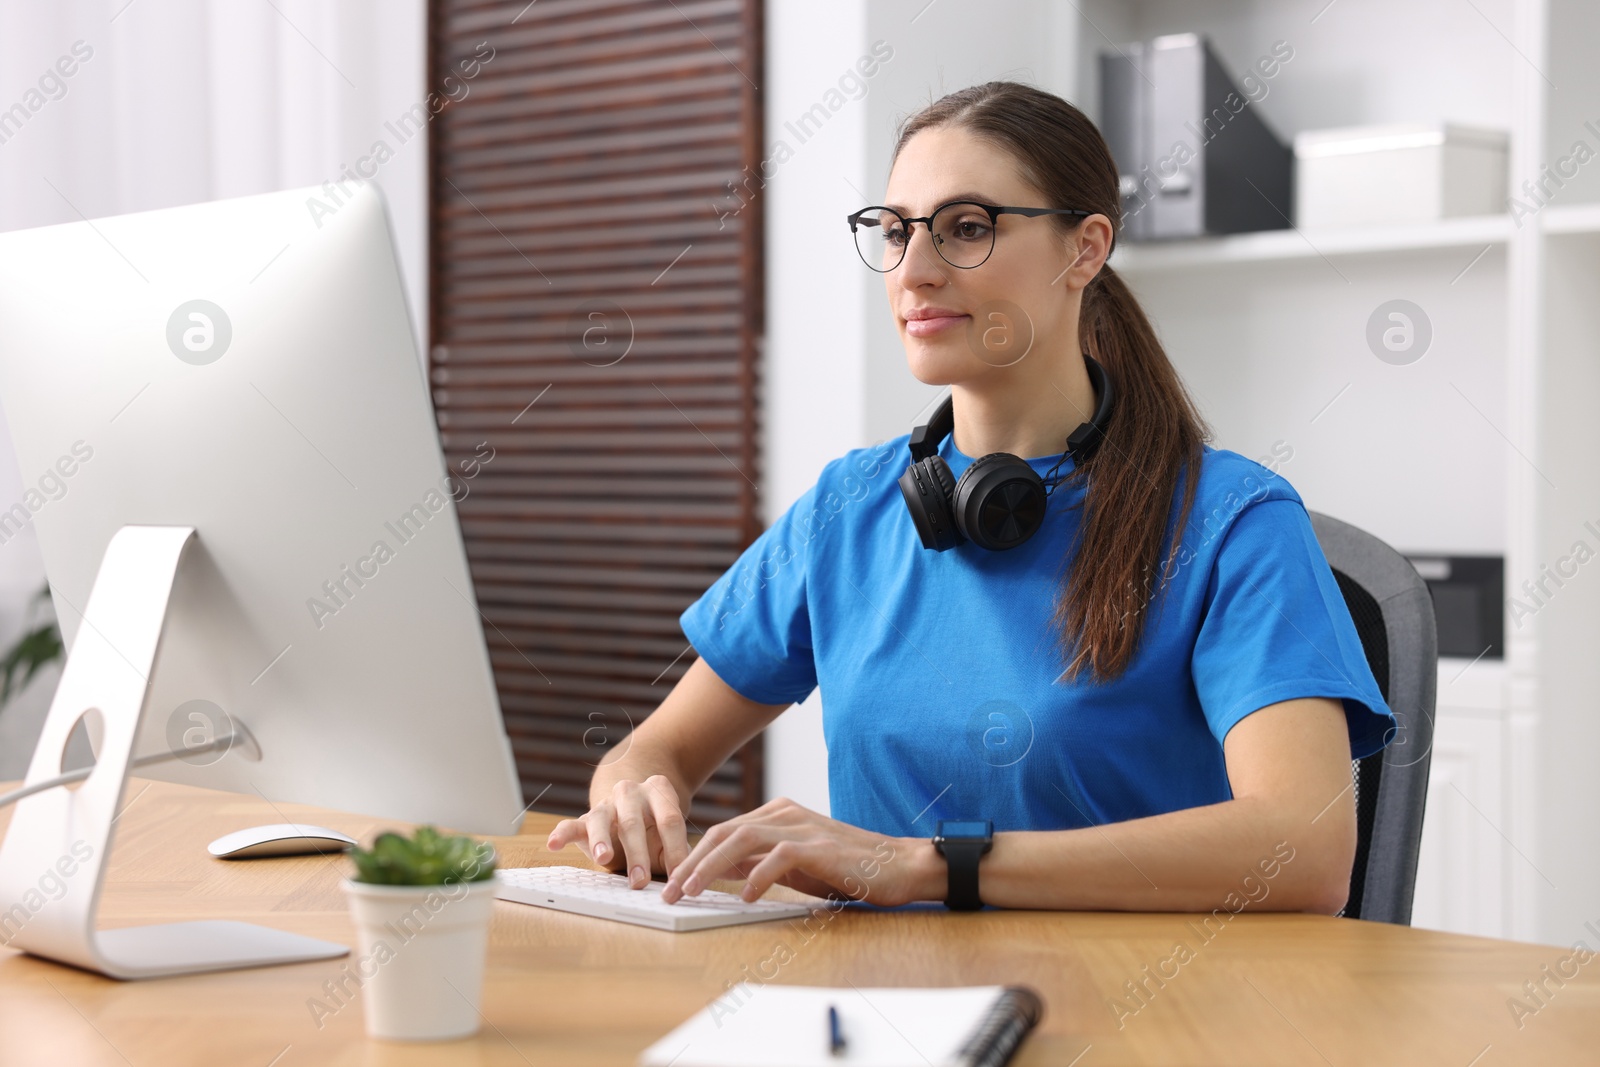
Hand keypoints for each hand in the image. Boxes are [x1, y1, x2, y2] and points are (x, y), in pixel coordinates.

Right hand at [545, 775, 689, 888]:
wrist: (632, 804)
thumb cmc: (655, 829)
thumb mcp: (669, 837)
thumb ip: (677, 854)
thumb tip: (685, 880)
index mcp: (659, 791)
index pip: (670, 820)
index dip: (675, 849)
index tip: (678, 877)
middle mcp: (631, 792)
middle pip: (634, 822)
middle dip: (637, 854)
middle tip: (639, 881)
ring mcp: (606, 804)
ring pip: (601, 819)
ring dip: (601, 841)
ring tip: (603, 858)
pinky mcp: (585, 818)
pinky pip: (570, 824)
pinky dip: (561, 834)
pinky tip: (553, 844)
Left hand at [660, 797, 932, 906]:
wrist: (898, 865)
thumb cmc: (846, 868)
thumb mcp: (793, 865)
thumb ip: (757, 863)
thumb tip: (716, 873)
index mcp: (776, 814)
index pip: (722, 833)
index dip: (692, 857)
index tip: (671, 884)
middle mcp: (784, 814)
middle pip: (723, 833)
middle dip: (690, 862)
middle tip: (669, 892)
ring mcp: (802, 827)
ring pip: (742, 840)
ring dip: (711, 867)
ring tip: (691, 892)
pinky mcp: (819, 847)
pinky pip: (779, 856)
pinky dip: (759, 875)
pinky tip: (747, 896)